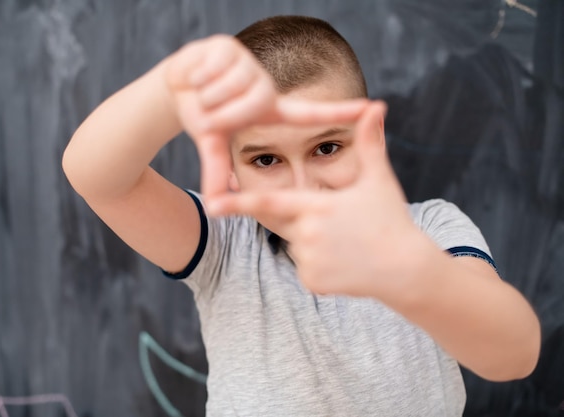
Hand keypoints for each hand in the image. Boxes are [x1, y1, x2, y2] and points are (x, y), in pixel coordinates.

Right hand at [165, 35, 368, 197]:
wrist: (176, 86)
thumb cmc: (202, 115)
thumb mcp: (212, 144)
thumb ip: (217, 172)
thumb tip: (213, 207)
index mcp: (269, 109)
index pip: (310, 113)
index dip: (340, 111)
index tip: (374, 107)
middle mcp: (265, 86)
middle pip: (244, 107)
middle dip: (217, 114)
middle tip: (210, 109)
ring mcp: (249, 64)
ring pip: (226, 90)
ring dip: (205, 96)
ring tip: (204, 91)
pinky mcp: (229, 46)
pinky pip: (213, 71)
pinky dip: (197, 77)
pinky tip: (198, 74)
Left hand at [206, 102, 427, 298]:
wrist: (407, 269)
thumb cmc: (392, 220)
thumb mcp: (379, 180)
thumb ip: (370, 143)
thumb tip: (376, 105)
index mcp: (317, 205)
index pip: (269, 202)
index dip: (238, 202)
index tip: (211, 203)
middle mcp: (307, 234)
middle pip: (289, 223)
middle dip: (308, 221)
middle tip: (341, 228)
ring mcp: (308, 260)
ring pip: (298, 246)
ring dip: (316, 243)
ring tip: (349, 245)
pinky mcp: (312, 282)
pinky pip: (306, 268)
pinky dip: (321, 265)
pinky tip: (346, 264)